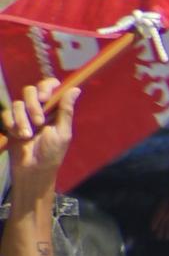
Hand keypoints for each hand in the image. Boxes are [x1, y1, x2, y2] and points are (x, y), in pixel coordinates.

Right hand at [5, 74, 72, 212]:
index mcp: (55, 109)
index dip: (46, 86)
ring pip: (18, 103)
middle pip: (30, 91)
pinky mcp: (10, 122)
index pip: (50, 86)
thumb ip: (65, 110)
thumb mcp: (62, 132)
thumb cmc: (52, 153)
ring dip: (22, 119)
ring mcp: (23, 114)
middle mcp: (39, 108)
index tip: (45, 97)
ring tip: (28, 135)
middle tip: (39, 122)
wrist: (33, 169)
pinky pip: (6, 114)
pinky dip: (11, 123)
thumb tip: (75, 89)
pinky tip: (18, 135)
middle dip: (33, 106)